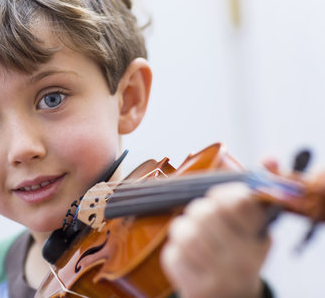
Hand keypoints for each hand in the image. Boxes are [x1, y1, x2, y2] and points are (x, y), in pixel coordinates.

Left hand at [160, 182, 270, 297]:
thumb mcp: (256, 226)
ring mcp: (217, 275)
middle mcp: (241, 261)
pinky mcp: (192, 285)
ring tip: (192, 232)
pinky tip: (185, 253)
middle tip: (202, 215)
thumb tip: (269, 158)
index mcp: (257, 241)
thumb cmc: (239, 253)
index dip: (221, 194)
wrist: (230, 297)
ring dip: (183, 227)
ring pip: (184, 230)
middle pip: (204, 212)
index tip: (217, 198)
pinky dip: (174, 248)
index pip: (237, 201)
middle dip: (199, 210)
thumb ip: (258, 192)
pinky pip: (172, 252)